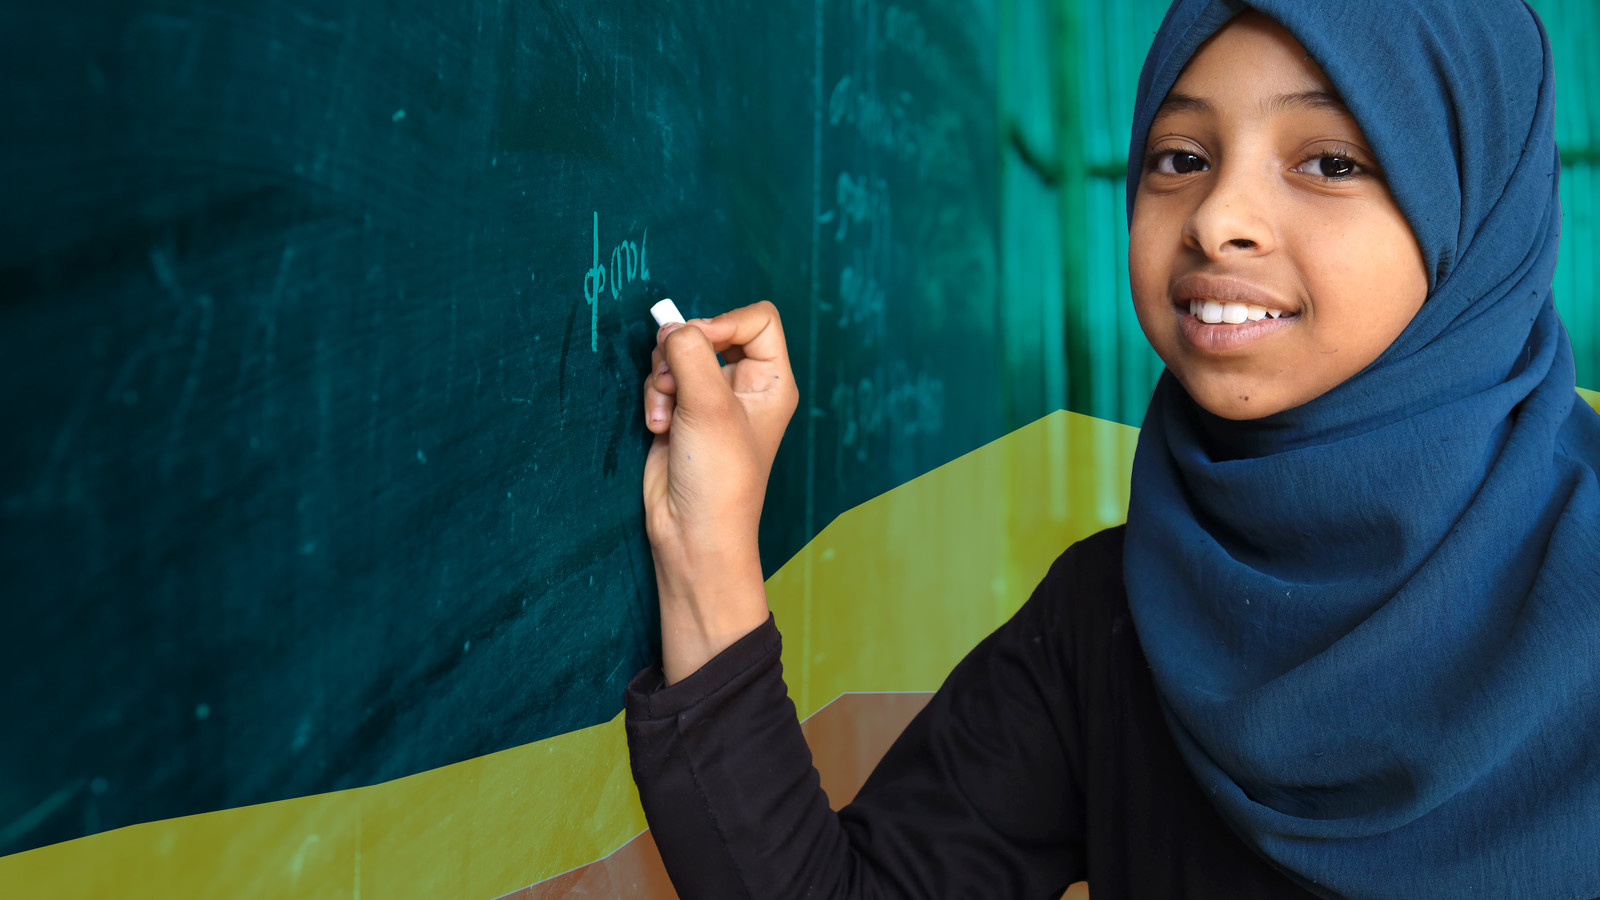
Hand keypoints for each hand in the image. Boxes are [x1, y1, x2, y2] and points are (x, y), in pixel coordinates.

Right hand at [641, 301, 798, 681]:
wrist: (692, 531)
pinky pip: (661, 382)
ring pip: (678, 355)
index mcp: (772, 381)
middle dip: (681, 352)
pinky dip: (654, 399)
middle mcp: (744, 387)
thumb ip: (690, 353)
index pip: (757, 319)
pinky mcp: (682, 414)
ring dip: (662, 379)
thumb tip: (670, 326)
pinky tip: (658, 428)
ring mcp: (711, 400)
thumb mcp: (710, 405)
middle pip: (710, 332)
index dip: (725, 322)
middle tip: (672, 380)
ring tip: (665, 414)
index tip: (699, 343)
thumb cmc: (719, 477)